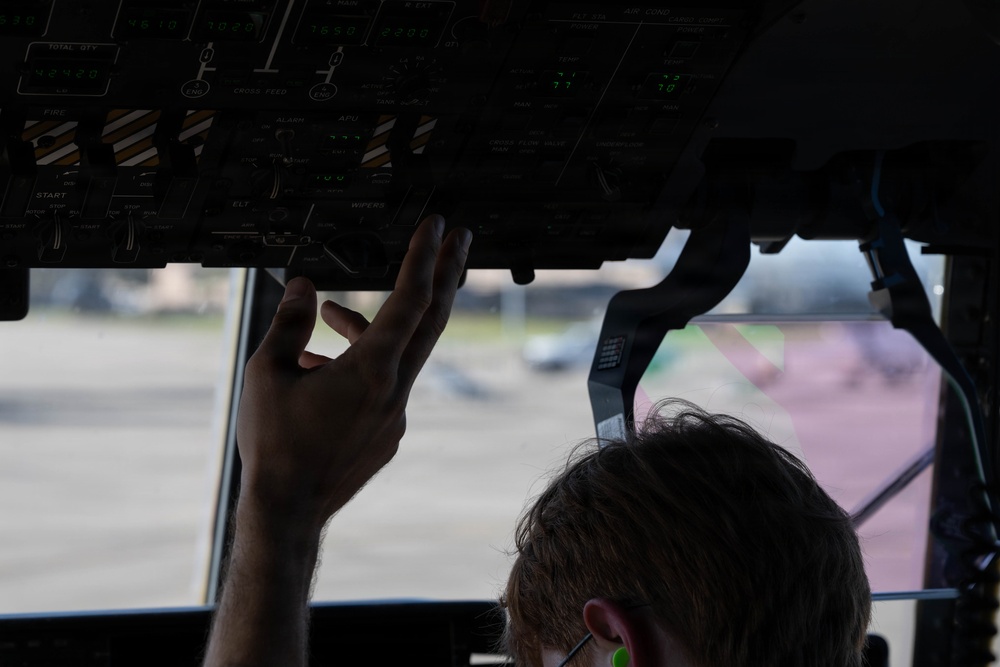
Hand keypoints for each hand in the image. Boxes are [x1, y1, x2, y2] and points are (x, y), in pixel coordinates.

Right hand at [236, 215, 471, 531]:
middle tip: (459, 238)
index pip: (410, 300)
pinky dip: (364, 363)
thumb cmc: (274, 444)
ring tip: (328, 312)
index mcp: (372, 370)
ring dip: (373, 325)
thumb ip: (289, 322)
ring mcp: (396, 414)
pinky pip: (386, 383)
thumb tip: (303, 286)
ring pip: (399, 352)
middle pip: (432, 320)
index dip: (424, 257)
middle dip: (446, 274)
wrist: (287, 511)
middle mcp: (395, 389)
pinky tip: (319, 364)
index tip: (437, 227)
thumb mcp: (266, 372)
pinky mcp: (388, 433)